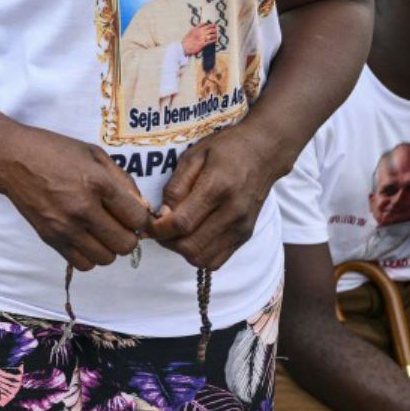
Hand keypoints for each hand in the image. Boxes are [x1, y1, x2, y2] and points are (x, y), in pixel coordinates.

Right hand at [0, 127, 150, 270]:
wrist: (10, 159)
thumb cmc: (53, 150)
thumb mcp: (93, 153)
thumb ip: (122, 180)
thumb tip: (142, 207)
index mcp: (97, 183)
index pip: (137, 219)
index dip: (141, 218)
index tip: (132, 213)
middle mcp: (82, 208)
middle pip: (125, 244)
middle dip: (128, 235)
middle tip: (117, 223)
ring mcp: (64, 227)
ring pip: (106, 259)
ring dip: (108, 247)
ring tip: (100, 231)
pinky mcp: (50, 238)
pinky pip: (83, 264)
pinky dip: (89, 255)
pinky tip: (84, 238)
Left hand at [150, 121, 278, 270]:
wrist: (264, 153)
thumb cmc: (225, 149)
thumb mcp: (194, 156)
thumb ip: (176, 186)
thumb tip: (162, 214)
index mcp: (218, 188)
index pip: (182, 223)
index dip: (158, 229)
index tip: (146, 223)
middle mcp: (233, 213)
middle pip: (191, 246)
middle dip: (166, 241)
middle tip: (157, 227)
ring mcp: (242, 228)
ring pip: (202, 259)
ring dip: (181, 250)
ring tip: (173, 232)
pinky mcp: (245, 237)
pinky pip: (216, 261)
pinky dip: (198, 254)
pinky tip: (191, 236)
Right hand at [181, 22, 218, 55]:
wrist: (184, 47)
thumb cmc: (187, 40)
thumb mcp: (191, 32)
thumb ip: (196, 28)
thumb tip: (203, 24)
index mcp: (196, 29)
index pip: (206, 25)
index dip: (211, 25)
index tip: (214, 24)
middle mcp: (200, 33)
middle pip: (210, 29)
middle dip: (215, 29)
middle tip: (217, 29)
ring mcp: (202, 38)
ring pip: (212, 35)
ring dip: (215, 35)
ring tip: (217, 35)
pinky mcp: (203, 44)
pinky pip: (211, 41)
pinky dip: (214, 40)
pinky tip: (216, 40)